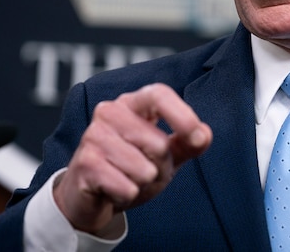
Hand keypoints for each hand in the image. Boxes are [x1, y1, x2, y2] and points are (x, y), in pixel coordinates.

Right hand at [52, 83, 212, 235]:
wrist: (90, 194)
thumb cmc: (129, 167)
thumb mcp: (165, 154)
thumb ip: (187, 143)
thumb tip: (203, 134)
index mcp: (133, 103)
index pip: (159, 95)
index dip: (181, 115)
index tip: (196, 136)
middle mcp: (110, 112)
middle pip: (158, 142)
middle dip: (161, 166)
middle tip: (146, 170)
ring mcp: (94, 136)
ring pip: (144, 169)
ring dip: (143, 183)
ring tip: (128, 178)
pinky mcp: (85, 163)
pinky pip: (127, 188)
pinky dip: (128, 195)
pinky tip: (114, 189)